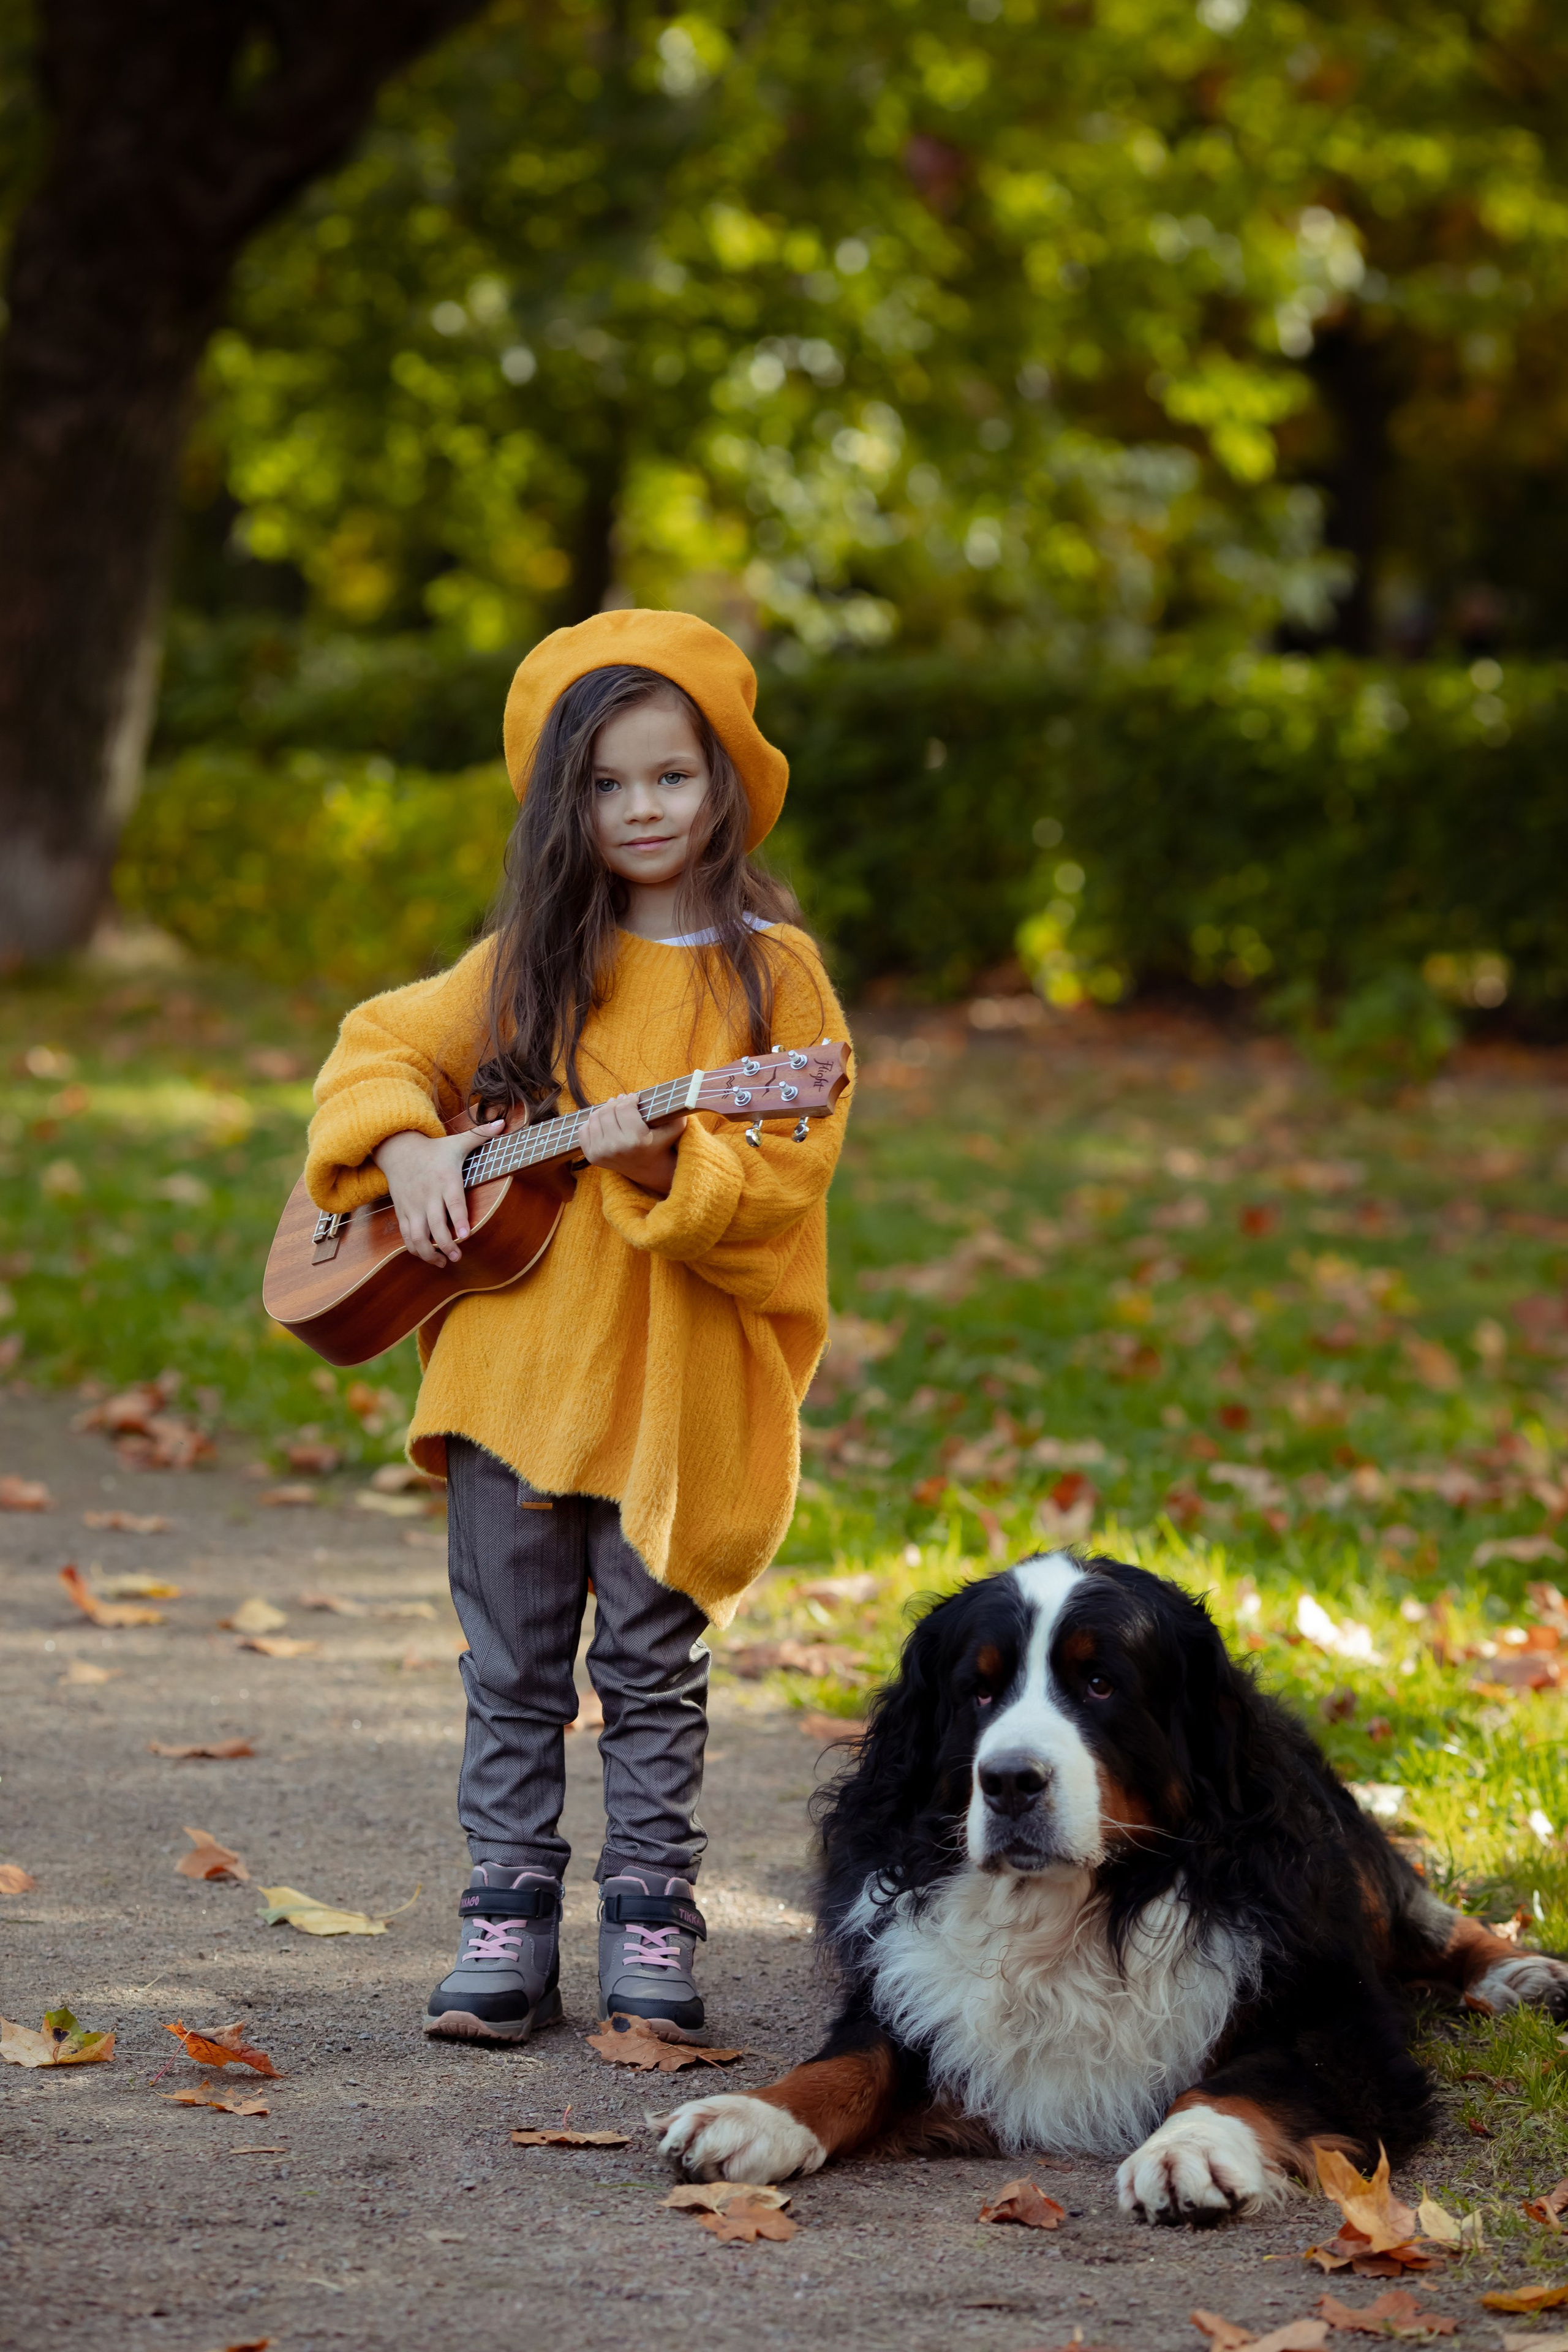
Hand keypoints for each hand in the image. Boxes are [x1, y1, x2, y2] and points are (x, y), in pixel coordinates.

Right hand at [373, 1121, 502, 1264]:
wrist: (397, 1149)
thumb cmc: (434, 1149)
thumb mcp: (457, 1141)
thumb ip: (480, 1135)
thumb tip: (504, 1124)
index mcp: (445, 1179)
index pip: (453, 1202)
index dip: (458, 1219)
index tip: (465, 1235)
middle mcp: (428, 1195)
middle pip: (435, 1225)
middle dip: (446, 1244)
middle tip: (458, 1256)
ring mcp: (414, 1205)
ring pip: (417, 1235)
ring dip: (429, 1252)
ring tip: (444, 1262)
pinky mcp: (403, 1212)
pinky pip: (406, 1235)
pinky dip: (415, 1249)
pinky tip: (429, 1257)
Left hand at [579, 1091, 685, 1195]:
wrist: (650, 1171)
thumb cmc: (662, 1144)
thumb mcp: (675, 1126)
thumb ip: (677, 1109)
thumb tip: (675, 1091)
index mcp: (635, 1140)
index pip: (624, 1107)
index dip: (630, 1098)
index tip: (635, 1099)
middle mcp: (615, 1147)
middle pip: (607, 1110)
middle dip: (616, 1103)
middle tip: (624, 1103)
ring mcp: (601, 1153)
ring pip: (594, 1117)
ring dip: (605, 1111)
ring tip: (615, 1111)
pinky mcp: (592, 1157)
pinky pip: (583, 1129)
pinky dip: (592, 1123)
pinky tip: (605, 1124)